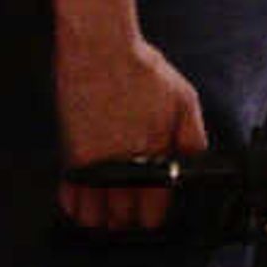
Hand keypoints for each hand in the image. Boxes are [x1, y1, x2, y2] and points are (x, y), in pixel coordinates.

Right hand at [58, 30, 206, 231]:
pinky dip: (76, 204)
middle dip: (128, 216)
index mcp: (155, 155)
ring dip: (102, 217)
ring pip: (94, 215)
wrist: (101, 49)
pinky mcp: (72, 154)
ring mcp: (95, 163)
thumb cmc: (142, 69)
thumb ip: (192, 138)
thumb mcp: (184, 99)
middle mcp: (124, 165)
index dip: (154, 214)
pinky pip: (70, 196)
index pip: (153, 210)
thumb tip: (196, 164)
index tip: (151, 210)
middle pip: (123, 216)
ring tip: (107, 213)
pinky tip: (82, 203)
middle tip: (130, 210)